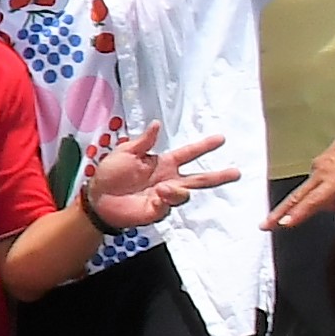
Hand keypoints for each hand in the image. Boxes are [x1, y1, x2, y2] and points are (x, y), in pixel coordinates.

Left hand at [75, 120, 237, 233]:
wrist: (97, 198)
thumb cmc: (110, 174)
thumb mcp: (124, 152)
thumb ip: (143, 141)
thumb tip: (156, 124)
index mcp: (163, 163)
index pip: (189, 154)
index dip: (204, 147)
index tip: (221, 139)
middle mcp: (169, 180)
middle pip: (200, 178)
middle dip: (218, 176)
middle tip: (237, 172)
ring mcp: (165, 197)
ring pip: (185, 194)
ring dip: (178, 190)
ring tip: (162, 188)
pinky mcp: (158, 211)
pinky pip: (169, 206)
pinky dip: (166, 199)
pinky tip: (158, 195)